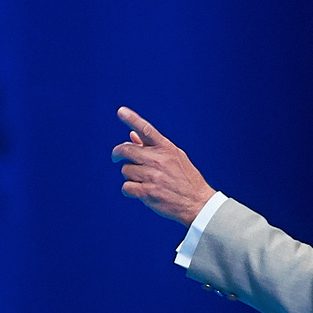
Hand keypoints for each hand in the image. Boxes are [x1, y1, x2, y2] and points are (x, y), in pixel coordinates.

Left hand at [112, 106, 215, 225]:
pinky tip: (140, 191)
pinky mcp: (148, 192)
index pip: (146, 129)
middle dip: (117, 153)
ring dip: (129, 175)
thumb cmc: (185, 178)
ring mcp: (152, 176)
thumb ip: (152, 147)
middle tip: (116, 157)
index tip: (121, 111)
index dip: (132, 119)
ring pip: (125, 170)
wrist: (197, 202)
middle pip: (126, 150)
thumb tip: (132, 136)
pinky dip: (130, 190)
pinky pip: (126, 187)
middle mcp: (158, 160)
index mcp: (166, 148)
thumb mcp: (174, 157)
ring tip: (142, 179)